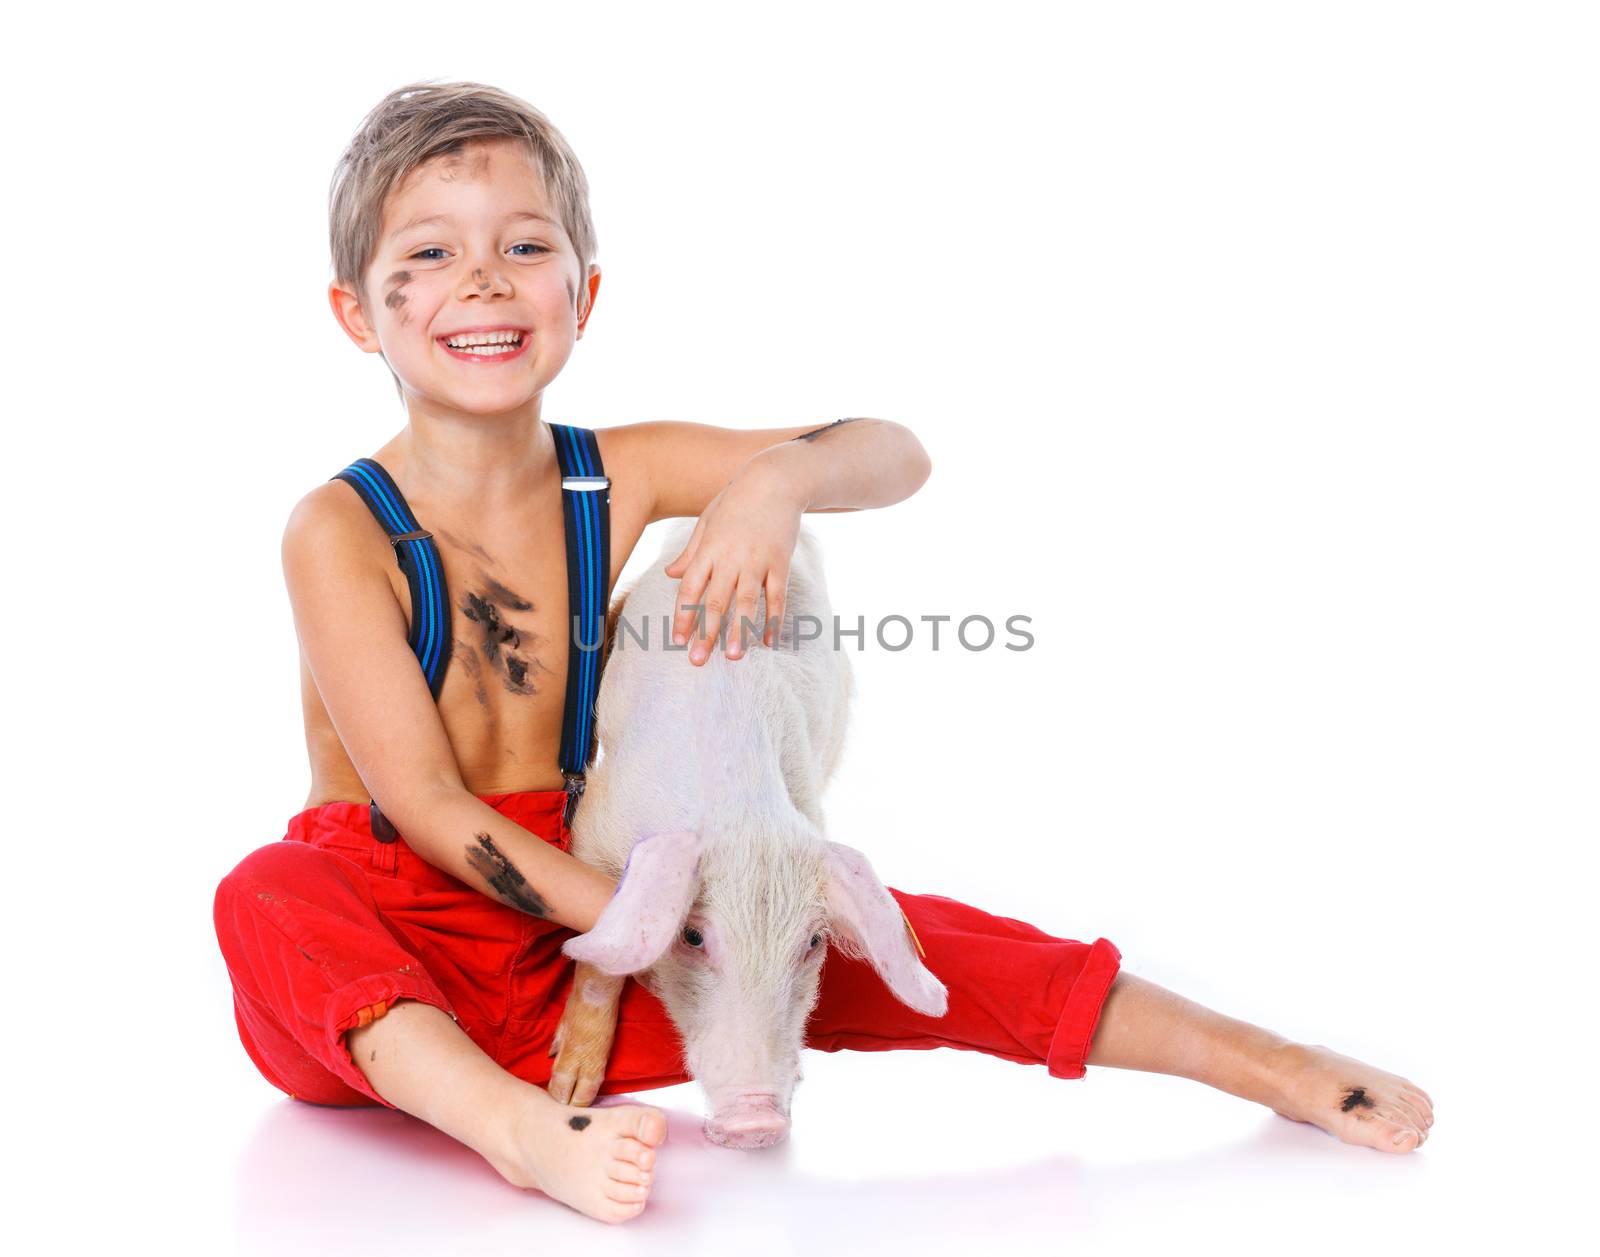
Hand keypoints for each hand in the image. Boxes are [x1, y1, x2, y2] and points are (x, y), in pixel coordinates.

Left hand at [665, 461, 800, 664]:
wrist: (774, 479)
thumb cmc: (736, 500)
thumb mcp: (707, 521)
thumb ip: (690, 552)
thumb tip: (669, 575)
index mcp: (708, 549)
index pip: (690, 589)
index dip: (683, 616)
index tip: (677, 641)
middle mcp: (731, 557)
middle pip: (715, 601)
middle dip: (706, 633)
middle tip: (698, 661)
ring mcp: (757, 560)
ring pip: (746, 602)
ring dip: (739, 632)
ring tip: (732, 657)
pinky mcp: (780, 562)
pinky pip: (776, 596)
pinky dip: (773, 620)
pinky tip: (768, 641)